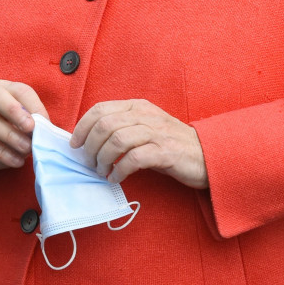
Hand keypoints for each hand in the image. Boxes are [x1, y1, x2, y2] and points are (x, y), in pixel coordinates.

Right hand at [0, 81, 48, 204]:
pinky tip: (17, 161)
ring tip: (27, 149)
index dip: (33, 104)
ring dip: (12, 137)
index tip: (46, 122)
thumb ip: (30, 124)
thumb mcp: (16, 127)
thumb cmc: (0, 137)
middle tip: (31, 128)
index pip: (18, 90)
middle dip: (15, 111)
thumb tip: (47, 131)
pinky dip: (3, 153)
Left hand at [70, 99, 208, 189]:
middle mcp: (146, 115)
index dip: (82, 127)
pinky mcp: (165, 152)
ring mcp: (157, 132)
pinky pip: (133, 159)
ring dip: (103, 159)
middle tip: (89, 162)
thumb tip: (89, 141)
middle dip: (90, 146)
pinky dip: (119, 170)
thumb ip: (122, 128)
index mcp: (138, 107)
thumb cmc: (172, 145)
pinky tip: (116, 178)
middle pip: (105, 125)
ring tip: (101, 171)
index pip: (100, 109)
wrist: (207, 155)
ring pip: (117, 139)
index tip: (75, 144)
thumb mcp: (146, 128)